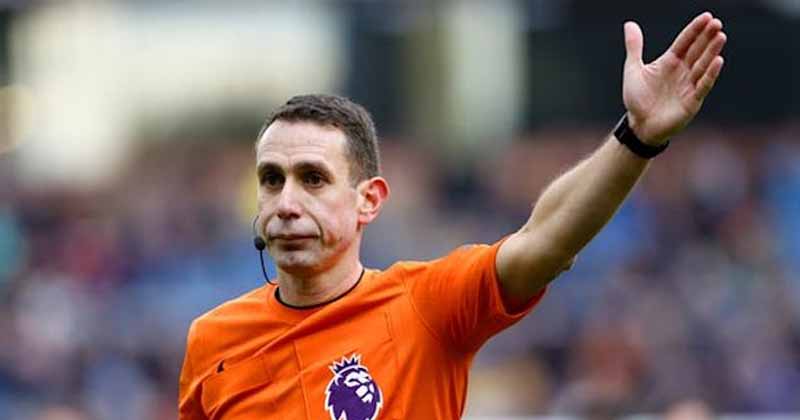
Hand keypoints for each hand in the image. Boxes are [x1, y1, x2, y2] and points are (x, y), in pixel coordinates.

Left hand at [622, 12, 726, 144]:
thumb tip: (629, 24)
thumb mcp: (633, 70)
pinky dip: (710, 74)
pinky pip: (703, 85)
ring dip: (712, 51)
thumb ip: (634, 47)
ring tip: (720, 36)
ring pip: (703, 65)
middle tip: (717, 23)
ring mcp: (689, 85)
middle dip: (707, 37)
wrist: (639, 125)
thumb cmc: (637, 99)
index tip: (707, 16)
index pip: (685, 42)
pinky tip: (718, 61)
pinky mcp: (692, 101)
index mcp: (670, 62)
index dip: (695, 30)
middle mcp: (682, 71)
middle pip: (697, 51)